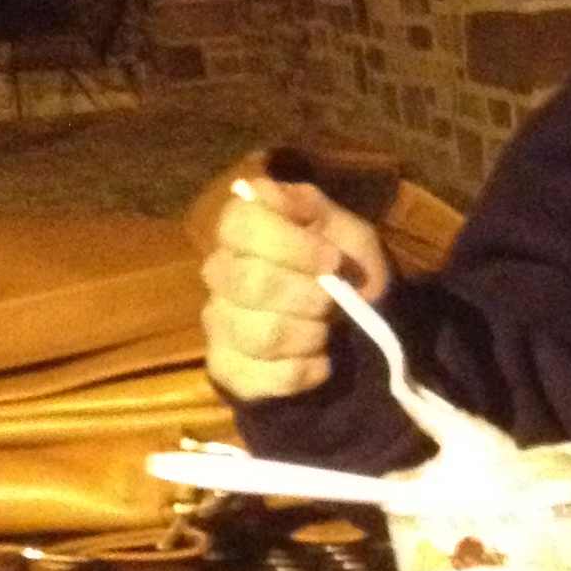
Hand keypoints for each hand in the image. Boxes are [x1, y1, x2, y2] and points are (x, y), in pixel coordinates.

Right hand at [202, 176, 392, 400]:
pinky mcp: (226, 368)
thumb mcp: (345, 231)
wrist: (352, 332)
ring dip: (308, 335)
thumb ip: (311, 208)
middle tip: (335, 302)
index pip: (240, 224)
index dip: (289, 243)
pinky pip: (256, 376)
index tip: (330, 259)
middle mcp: (220, 272)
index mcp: (244, 230)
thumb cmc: (344, 271)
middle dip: (308, 295)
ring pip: (258, 333)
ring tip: (327, 333)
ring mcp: (218, 322)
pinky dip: (300, 373)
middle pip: (249, 282)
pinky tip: (319, 364)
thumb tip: (273, 194)